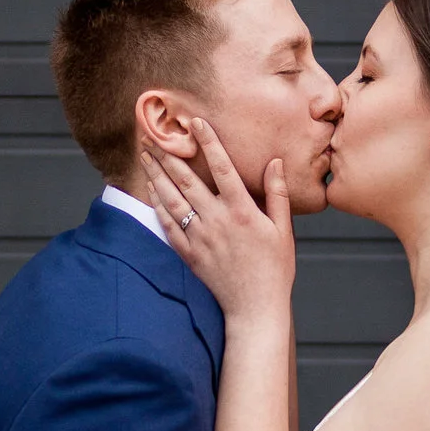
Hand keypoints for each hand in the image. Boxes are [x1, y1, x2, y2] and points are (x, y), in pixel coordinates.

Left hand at [141, 118, 296, 324]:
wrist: (255, 307)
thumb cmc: (275, 268)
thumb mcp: (283, 229)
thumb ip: (278, 194)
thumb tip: (274, 162)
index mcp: (243, 211)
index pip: (223, 168)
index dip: (209, 143)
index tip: (196, 122)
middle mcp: (218, 221)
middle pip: (188, 181)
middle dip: (169, 156)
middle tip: (153, 136)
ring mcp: (201, 238)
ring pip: (172, 200)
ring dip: (157, 176)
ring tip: (146, 158)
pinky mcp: (189, 254)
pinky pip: (168, 226)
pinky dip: (157, 206)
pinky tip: (150, 191)